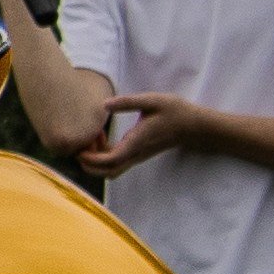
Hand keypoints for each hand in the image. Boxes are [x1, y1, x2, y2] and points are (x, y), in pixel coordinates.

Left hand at [81, 91, 203, 177]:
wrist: (192, 125)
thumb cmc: (174, 111)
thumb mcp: (152, 100)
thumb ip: (128, 102)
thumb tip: (104, 104)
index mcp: (137, 142)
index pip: (110, 161)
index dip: (91, 158)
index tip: (81, 145)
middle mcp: (135, 154)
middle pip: (108, 172)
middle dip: (89, 163)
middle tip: (81, 142)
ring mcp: (136, 156)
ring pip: (111, 169)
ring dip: (96, 159)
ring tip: (91, 136)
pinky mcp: (136, 154)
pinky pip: (116, 161)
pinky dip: (103, 153)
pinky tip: (101, 135)